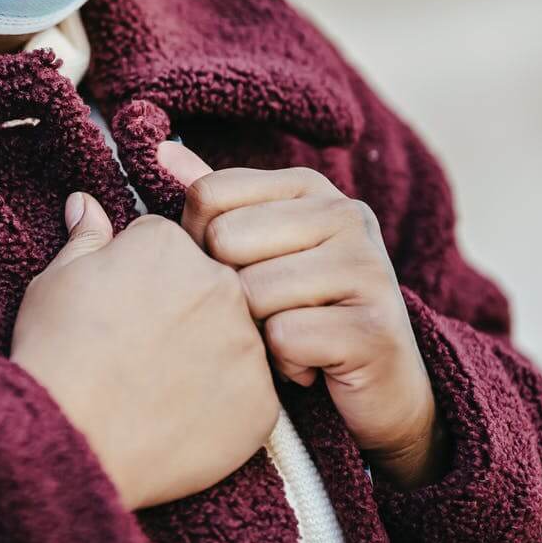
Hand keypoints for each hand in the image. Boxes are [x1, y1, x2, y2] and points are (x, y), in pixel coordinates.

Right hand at [12, 191, 279, 509]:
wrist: (71, 440)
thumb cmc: (55, 355)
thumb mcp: (56, 281)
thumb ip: (86, 239)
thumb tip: (86, 202)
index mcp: (169, 245)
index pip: (168, 245)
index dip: (139, 275)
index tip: (120, 306)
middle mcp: (221, 284)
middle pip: (210, 285)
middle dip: (182, 307)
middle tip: (140, 347)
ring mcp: (247, 345)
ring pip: (235, 338)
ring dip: (208, 353)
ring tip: (158, 386)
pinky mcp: (262, 403)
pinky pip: (249, 393)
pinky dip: (223, 404)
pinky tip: (180, 417)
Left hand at [158, 142, 446, 488]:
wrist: (381, 390)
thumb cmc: (303, 313)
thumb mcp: (259, 249)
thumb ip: (216, 202)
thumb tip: (160, 151)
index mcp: (308, 186)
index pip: (208, 195)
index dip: (201, 245)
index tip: (240, 272)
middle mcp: (346, 213)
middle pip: (224, 241)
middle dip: (230, 291)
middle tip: (270, 312)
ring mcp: (367, 267)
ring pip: (250, 293)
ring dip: (257, 333)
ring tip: (293, 337)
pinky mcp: (373, 328)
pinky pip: (283, 338)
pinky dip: (286, 364)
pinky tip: (312, 364)